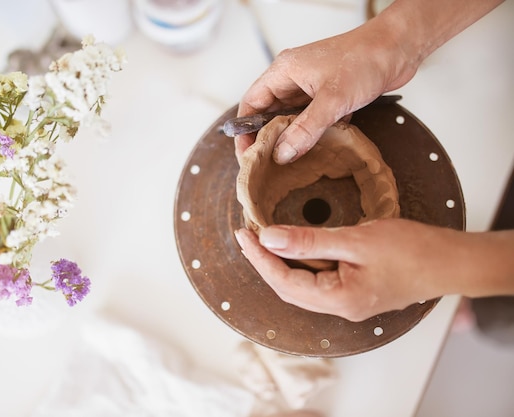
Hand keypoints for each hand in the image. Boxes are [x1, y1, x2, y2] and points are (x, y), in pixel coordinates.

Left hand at [234, 219, 469, 321]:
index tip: (243, 235)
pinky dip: (300, 265)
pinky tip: (294, 248)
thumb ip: (309, 241)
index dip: (259, 258)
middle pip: (288, 289)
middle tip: (247, 236)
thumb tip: (269, 238)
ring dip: (280, 264)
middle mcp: (339, 308)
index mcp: (339, 300)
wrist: (450, 262)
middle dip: (264, 262)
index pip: (284, 281)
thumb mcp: (355, 240)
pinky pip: (316, 282)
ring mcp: (347, 303)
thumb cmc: (413, 250)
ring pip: (301, 287)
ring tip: (263, 239)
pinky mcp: (353, 294)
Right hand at [235, 0, 503, 163]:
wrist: (399, 48)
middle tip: (266, 165)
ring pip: (290, 119)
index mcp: (284, 72)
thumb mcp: (332, 99)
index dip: (245, 131)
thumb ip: (305, 129)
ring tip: (287, 163)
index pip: (251, 104)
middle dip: (267, 139)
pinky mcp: (329, 96)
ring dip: (291, 139)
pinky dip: (311, 135)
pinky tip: (314, 151)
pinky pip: (311, 120)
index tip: (247, 155)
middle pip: (268, 114)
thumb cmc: (365, 59)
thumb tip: (282, 154)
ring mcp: (311, 88)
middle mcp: (293, 79)